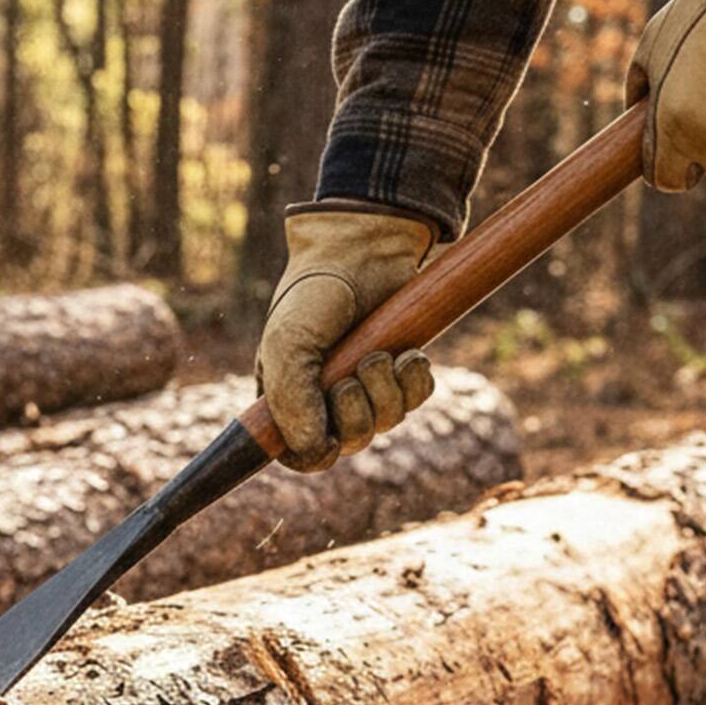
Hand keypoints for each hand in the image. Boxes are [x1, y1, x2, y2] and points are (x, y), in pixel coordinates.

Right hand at [255, 204, 435, 471]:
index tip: (330, 439)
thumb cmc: (313, 295)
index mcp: (289, 397)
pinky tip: (408, 353)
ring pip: (387, 423)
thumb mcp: (289, 345)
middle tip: (350, 378)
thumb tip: (317, 451)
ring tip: (379, 354)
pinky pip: (417, 399)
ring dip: (387, 393)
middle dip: (356, 415)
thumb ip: (292, 401)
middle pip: (350, 444)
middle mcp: (327, 397)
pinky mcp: (401, 368)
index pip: (301, 454)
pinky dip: (414, 380)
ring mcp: (368, 384)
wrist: (362, 249)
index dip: (316, 455)